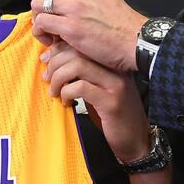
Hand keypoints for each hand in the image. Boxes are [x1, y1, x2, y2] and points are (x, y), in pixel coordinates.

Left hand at [31, 0, 147, 72]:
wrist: (137, 42)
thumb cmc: (124, 29)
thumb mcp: (106, 2)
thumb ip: (87, 1)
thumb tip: (67, 9)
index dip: (56, 7)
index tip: (62, 20)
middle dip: (46, 13)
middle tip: (55, 31)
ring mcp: (74, 7)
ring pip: (38, 7)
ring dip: (41, 22)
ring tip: (52, 37)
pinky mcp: (70, 26)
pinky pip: (41, 23)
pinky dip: (41, 33)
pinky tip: (52, 43)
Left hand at [41, 40, 148, 162]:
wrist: (136, 140)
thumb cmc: (113, 115)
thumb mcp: (98, 89)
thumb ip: (82, 74)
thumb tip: (52, 61)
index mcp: (112, 62)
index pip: (81, 44)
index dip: (58, 50)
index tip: (46, 62)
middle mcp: (116, 69)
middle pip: (78, 51)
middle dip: (55, 63)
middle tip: (47, 79)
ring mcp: (116, 84)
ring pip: (78, 66)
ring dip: (58, 78)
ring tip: (54, 92)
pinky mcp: (111, 102)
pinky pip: (81, 88)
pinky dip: (66, 93)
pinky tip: (66, 103)